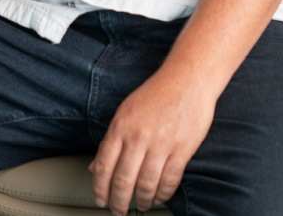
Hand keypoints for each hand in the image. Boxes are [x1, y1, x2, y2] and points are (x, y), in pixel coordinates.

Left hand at [88, 66, 216, 213]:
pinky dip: (162, 194)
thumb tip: (95, 167)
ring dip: (142, 200)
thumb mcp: (126, 111)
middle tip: (118, 211)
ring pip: (146, 184)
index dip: (100, 188)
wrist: (187, 79)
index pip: (104, 165)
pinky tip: (158, 197)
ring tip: (141, 206)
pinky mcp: (182, 149)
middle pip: (123, 180)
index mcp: (121, 125)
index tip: (100, 200)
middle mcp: (138, 136)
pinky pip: (169, 180)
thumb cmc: (156, 94)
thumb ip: (112, 140)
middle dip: (119, 201)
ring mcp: (161, 144)